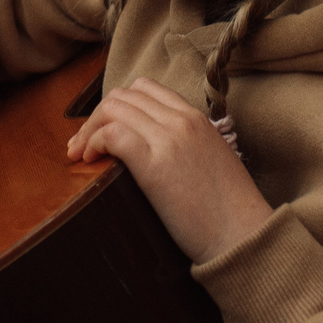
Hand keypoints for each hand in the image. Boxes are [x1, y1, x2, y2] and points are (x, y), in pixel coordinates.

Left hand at [64, 78, 272, 263]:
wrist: (242, 234)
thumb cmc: (228, 209)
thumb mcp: (210, 159)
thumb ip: (185, 144)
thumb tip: (152, 149)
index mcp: (196, 117)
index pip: (146, 89)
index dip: (118, 105)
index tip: (105, 128)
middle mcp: (181, 120)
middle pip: (123, 96)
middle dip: (96, 115)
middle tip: (83, 144)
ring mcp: (169, 139)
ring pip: (113, 108)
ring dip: (88, 128)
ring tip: (80, 153)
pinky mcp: (155, 165)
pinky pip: (113, 134)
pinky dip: (93, 142)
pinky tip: (91, 160)